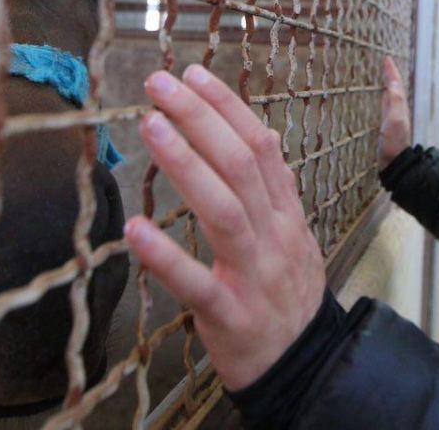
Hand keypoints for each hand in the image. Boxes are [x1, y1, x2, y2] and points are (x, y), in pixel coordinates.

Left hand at [125, 64, 325, 389]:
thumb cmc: (286, 293)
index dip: (226, 106)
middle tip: (159, 85)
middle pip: (239, 165)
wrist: (304, 364)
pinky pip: (197, 283)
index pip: (260, 145)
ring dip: (185, 163)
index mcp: (285, 212)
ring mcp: (254, 275)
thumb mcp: (291, 234)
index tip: (192, 74)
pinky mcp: (229, 315)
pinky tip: (134, 230)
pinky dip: (166, 255)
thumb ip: (271, 189)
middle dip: (199, 118)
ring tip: (150, 127)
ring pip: (223, 210)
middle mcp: (274, 235)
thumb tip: (255, 134)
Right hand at [378, 56, 410, 169]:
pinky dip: (384, 95)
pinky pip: (386, 104)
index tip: (387, 58)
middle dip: (391, 74)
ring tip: (383, 75)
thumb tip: (393, 82)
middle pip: (395, 87)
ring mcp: (392, 118)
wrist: (394, 164)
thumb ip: (394, 102)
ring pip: (391, 95)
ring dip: (388, 84)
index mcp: (399, 107)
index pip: (396, 84)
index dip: (391, 71)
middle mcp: (398, 110)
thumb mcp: (394, 120)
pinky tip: (381, 96)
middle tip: (385, 63)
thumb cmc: (393, 143)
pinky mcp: (387, 125)